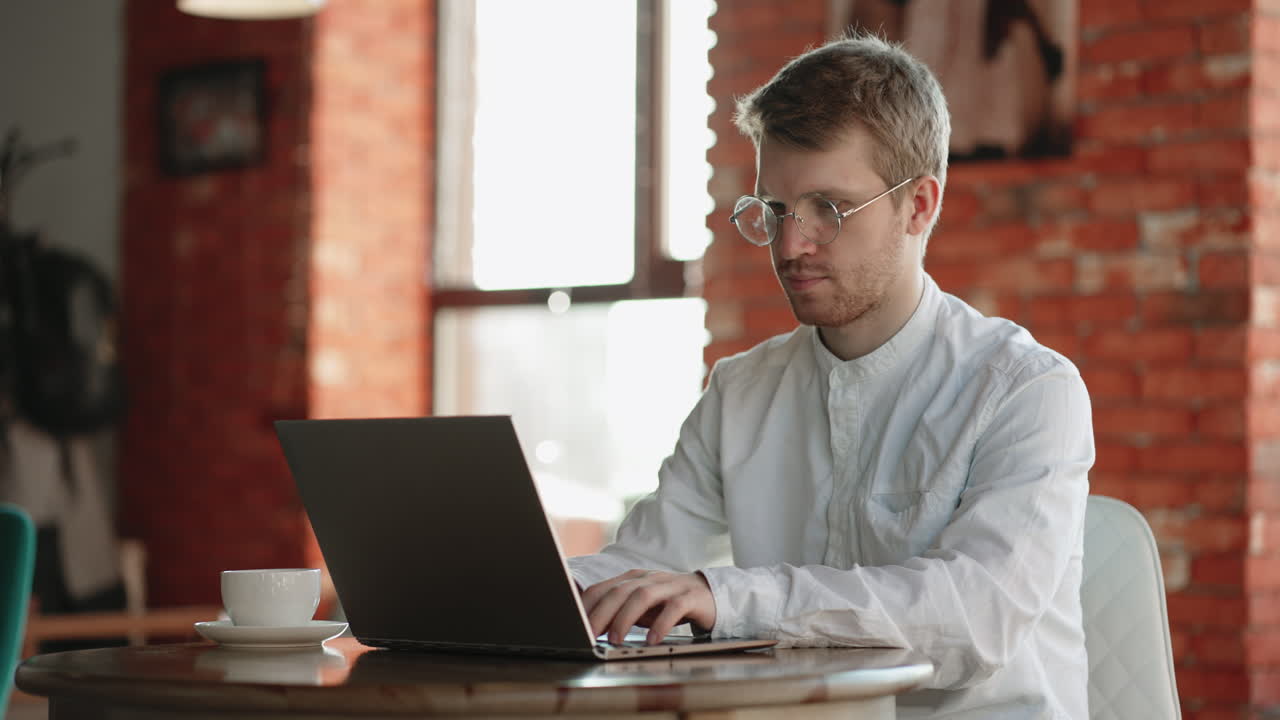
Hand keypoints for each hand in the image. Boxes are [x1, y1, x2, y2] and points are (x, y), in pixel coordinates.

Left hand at [580, 569, 715, 644]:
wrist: (712, 595)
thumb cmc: (669, 604)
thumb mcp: (642, 608)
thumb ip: (620, 613)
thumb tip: (592, 629)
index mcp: (633, 579)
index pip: (603, 588)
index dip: (586, 605)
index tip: (573, 624)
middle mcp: (649, 578)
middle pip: (619, 591)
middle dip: (600, 614)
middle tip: (589, 636)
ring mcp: (670, 585)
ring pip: (642, 596)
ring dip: (625, 618)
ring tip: (616, 640)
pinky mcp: (691, 596)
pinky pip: (674, 607)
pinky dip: (661, 623)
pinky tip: (652, 639)